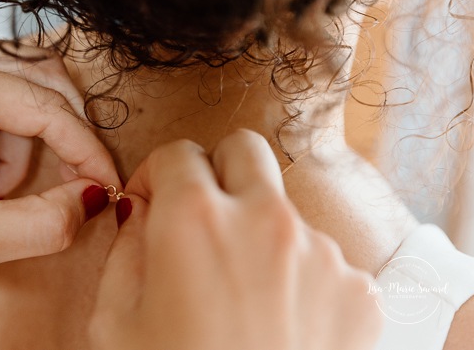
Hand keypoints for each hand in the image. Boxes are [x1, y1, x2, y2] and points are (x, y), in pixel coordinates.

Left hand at [0, 31, 118, 307]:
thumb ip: (45, 224)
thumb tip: (96, 195)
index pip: (43, 105)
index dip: (85, 149)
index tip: (108, 185)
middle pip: (42, 80)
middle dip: (54, 141)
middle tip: (55, 187)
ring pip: (24, 88)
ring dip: (22, 145)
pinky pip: (0, 92)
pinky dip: (2, 137)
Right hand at [90, 130, 380, 349]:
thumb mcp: (114, 322)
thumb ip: (125, 247)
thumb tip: (141, 210)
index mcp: (194, 221)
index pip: (177, 153)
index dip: (155, 175)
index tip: (152, 200)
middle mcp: (264, 221)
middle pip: (244, 149)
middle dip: (216, 170)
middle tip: (202, 211)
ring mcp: (320, 254)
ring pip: (282, 211)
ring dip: (258, 234)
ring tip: (241, 297)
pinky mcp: (358, 291)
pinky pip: (321, 260)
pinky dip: (297, 278)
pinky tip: (277, 325)